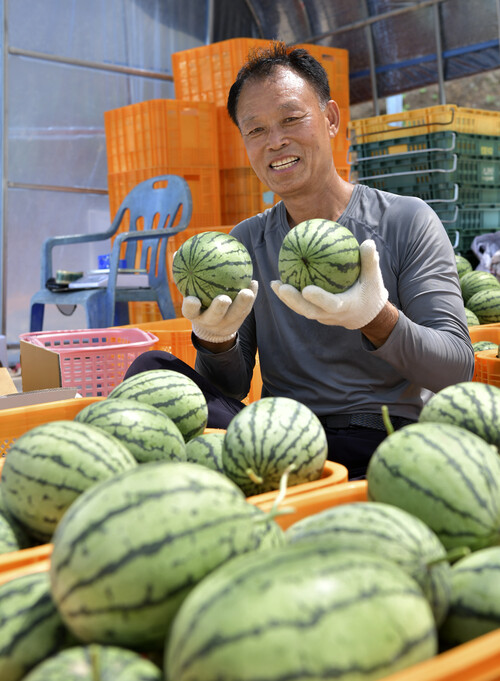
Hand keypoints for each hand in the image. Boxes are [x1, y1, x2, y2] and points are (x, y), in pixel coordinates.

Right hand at [182, 280, 258, 342]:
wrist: (213, 328)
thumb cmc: (198, 302)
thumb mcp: (189, 291)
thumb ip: (184, 276)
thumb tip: (176, 252)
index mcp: (195, 315)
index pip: (190, 311)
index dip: (191, 306)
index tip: (192, 299)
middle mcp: (210, 321)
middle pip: (214, 316)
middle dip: (219, 308)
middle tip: (224, 298)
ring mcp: (225, 323)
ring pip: (235, 315)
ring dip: (242, 303)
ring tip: (247, 290)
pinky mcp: (239, 321)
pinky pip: (246, 309)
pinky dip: (252, 297)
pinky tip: (254, 283)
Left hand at [271, 240, 387, 329]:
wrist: (366, 315)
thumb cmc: (370, 292)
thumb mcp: (374, 278)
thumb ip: (370, 261)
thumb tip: (367, 243)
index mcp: (344, 306)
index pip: (330, 304)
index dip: (318, 299)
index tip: (306, 290)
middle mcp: (330, 315)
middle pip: (308, 311)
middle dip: (293, 301)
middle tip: (282, 287)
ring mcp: (322, 316)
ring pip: (301, 310)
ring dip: (286, 299)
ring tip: (274, 284)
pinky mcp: (316, 314)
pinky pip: (301, 305)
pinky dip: (290, 296)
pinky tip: (280, 282)